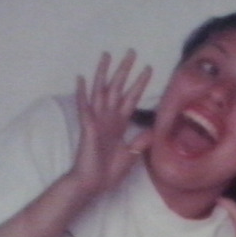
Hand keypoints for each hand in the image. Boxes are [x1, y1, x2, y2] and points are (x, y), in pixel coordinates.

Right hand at [71, 50, 152, 197]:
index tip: (149, 68)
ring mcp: (97, 121)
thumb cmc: (108, 172)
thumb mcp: (132, 155)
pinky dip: (82, 93)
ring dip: (103, 73)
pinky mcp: (88, 127)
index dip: (140, 84)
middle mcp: (108, 118)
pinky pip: (84, 107)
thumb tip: (154, 131)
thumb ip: (141, 142)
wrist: (93, 184)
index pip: (131, 98)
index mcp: (118, 124)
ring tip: (107, 54)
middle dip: (124, 70)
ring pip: (100, 91)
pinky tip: (81, 78)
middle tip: (132, 52)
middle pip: (117, 88)